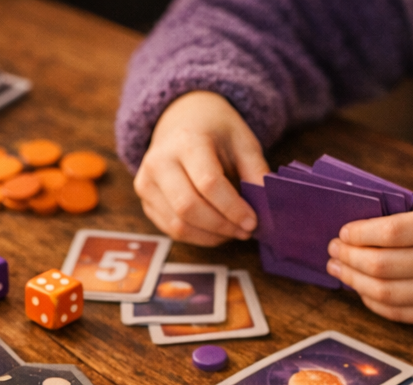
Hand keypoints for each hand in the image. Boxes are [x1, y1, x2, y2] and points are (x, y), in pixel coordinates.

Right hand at [134, 90, 269, 244]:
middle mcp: (159, 162)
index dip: (232, 208)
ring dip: (210, 236)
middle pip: (188, 208)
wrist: (182, 120)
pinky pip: (170, 229)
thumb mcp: (243, 142)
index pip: (208, 183)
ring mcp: (146, 183)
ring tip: (232, 231)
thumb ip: (256, 172)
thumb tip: (267, 208)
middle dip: (221, 226)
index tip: (253, 221)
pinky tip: (215, 231)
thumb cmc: (216, 132)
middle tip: (244, 231)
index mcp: (186, 141)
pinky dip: (196, 236)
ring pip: (178, 225)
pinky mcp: (145, 200)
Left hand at [325, 206, 412, 326]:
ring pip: (383, 293)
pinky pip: (399, 314)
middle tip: (332, 251)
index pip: (389, 232)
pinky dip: (374, 302)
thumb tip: (365, 232)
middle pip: (380, 265)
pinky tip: (363, 290)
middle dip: (348, 258)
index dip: (357, 234)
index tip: (342, 231)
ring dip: (354, 282)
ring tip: (340, 270)